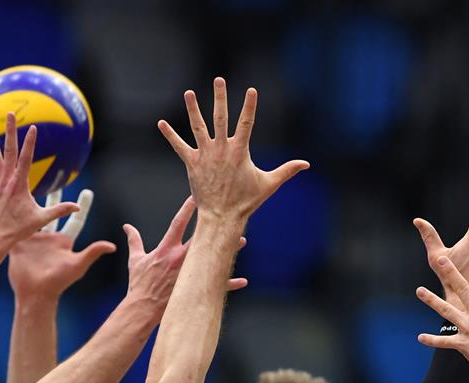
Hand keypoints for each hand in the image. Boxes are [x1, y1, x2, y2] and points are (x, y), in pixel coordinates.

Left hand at [0, 112, 79, 245]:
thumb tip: (78, 207)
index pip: (26, 159)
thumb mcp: (42, 219)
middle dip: (9, 131)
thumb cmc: (19, 229)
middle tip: (10, 114)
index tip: (32, 127)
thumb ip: (60, 210)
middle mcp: (6, 180)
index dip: (30, 143)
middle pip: (8, 150)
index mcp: (19, 185)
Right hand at [8, 190, 116, 299]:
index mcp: (64, 241)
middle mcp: (49, 238)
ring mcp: (33, 239)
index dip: (82, 206)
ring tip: (31, 182)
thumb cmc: (58, 282)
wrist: (34, 294)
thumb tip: (113, 246)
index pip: (75, 220)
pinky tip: (10, 198)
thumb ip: (92, 252)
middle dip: (56, 196)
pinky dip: (14, 213)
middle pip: (53, 212)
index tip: (88, 192)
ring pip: (33, 214)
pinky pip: (16, 225)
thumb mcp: (77, 265)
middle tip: (58, 177)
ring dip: (32, 200)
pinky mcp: (18, 242)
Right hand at [123, 197, 248, 320]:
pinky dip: (230, 283)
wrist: (143, 308)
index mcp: (166, 249)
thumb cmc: (139, 284)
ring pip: (212, 258)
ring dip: (228, 250)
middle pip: (201, 238)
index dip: (187, 208)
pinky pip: (216, 285)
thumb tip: (127, 227)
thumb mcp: (135, 260)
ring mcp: (190, 273)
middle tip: (227, 214)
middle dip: (213, 226)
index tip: (196, 196)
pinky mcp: (194, 287)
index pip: (178, 223)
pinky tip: (243, 281)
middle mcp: (180, 258)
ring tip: (242, 241)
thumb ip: (134, 241)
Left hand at [158, 77, 308, 219]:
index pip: (246, 122)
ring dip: (193, 109)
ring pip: (198, 127)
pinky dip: (170, 135)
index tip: (251, 90)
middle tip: (218, 79)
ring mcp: (205, 155)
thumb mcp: (269, 184)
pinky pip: (179, 146)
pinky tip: (161, 123)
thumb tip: (307, 164)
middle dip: (220, 97)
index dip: (249, 106)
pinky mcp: (192, 163)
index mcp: (240, 151)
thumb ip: (287, 170)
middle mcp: (221, 149)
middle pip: (220, 117)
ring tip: (189, 93)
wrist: (222, 217)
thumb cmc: (246, 201)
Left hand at [416, 249, 468, 376]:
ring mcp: (467, 327)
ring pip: (446, 311)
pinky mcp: (460, 343)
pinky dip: (433, 340)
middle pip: (462, 289)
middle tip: (442, 259)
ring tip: (419, 290)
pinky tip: (420, 337)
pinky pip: (444, 341)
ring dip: (432, 301)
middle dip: (451, 273)